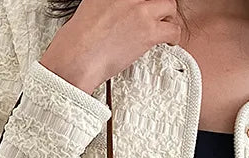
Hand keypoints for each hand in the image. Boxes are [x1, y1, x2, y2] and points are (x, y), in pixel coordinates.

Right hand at [39, 0, 182, 94]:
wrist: (75, 60)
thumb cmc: (76, 44)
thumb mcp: (88, 10)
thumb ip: (105, 7)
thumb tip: (112, 12)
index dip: (143, 2)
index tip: (144, 8)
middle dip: (158, 6)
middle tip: (157, 15)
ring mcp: (140, 11)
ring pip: (169, 6)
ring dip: (168, 18)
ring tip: (165, 27)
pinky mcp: (148, 31)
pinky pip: (172, 29)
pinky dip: (173, 36)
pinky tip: (169, 41)